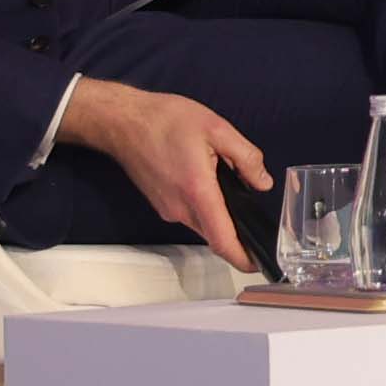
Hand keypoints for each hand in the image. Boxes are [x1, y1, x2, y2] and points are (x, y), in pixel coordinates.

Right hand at [56, 76, 268, 268]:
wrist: (122, 121)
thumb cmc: (165, 120)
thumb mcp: (216, 129)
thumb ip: (246, 157)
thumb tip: (262, 183)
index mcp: (197, 192)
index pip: (222, 240)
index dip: (243, 258)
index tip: (259, 264)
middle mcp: (180, 208)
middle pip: (215, 234)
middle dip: (236, 231)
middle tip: (256, 216)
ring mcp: (168, 209)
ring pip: (203, 223)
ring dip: (219, 214)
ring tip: (231, 185)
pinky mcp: (161, 204)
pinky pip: (190, 214)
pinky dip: (205, 205)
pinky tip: (209, 180)